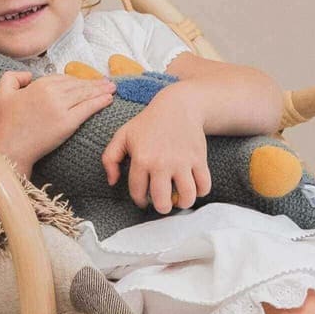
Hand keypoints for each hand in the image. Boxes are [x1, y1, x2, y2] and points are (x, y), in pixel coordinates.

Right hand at [0, 70, 115, 172]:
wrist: (11, 147)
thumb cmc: (6, 123)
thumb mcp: (3, 93)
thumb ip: (12, 77)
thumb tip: (29, 74)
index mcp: (39, 84)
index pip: (63, 78)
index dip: (76, 80)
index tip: (85, 81)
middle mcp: (51, 93)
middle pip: (77, 85)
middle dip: (93, 83)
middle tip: (107, 83)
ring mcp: (61, 107)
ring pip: (84, 95)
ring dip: (100, 90)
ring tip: (111, 88)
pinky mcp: (68, 123)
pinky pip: (87, 108)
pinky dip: (100, 102)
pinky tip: (108, 99)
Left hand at [101, 89, 211, 213]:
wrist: (178, 106)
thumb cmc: (148, 122)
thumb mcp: (122, 135)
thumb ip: (110, 159)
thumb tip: (112, 182)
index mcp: (141, 159)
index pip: (138, 193)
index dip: (140, 200)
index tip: (144, 198)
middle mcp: (162, 163)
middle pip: (162, 202)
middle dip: (162, 207)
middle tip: (163, 202)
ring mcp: (182, 162)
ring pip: (187, 197)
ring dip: (183, 203)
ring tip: (179, 198)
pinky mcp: (199, 159)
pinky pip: (204, 186)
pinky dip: (200, 191)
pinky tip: (193, 186)